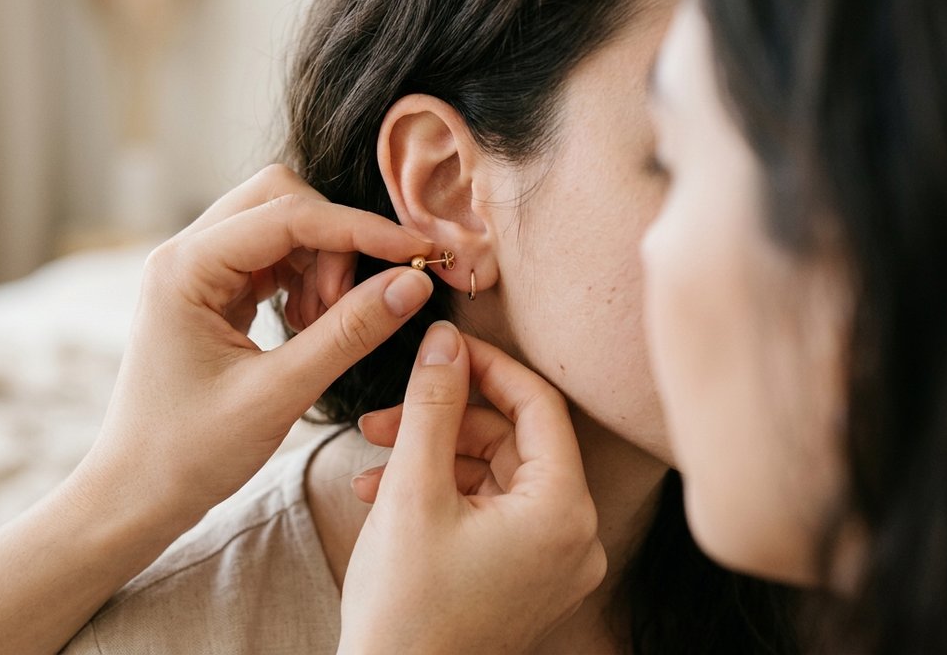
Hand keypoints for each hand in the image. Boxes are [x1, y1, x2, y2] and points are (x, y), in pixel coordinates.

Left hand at [78, 164, 436, 528]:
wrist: (136, 496)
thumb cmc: (188, 454)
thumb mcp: (278, 395)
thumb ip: (348, 334)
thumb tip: (412, 284)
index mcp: (185, 267)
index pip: (289, 214)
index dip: (360, 231)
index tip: (417, 254)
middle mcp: (186, 255)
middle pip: (281, 200)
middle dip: (334, 241)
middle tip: (357, 303)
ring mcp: (197, 271)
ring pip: (282, 227)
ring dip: (322, 265)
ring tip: (327, 328)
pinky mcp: (212, 294)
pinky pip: (274, 260)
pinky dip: (307, 284)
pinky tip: (312, 329)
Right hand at [338, 323, 606, 653]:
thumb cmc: (405, 608)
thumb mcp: (412, 490)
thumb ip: (432, 404)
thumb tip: (444, 338)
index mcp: (562, 510)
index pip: (538, 404)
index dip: (486, 365)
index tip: (441, 347)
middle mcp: (574, 536)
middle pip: (513, 440)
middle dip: (443, 421)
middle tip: (384, 414)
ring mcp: (553, 561)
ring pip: (495, 473)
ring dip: (433, 456)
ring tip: (372, 461)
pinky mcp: (528, 578)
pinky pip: (492, 511)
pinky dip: (443, 494)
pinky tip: (384, 493)